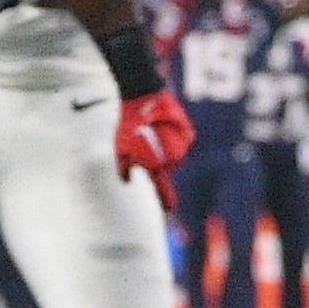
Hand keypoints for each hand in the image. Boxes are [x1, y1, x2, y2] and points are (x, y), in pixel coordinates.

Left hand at [115, 87, 196, 208]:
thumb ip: (123, 168)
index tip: (170, 210)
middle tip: (143, 143)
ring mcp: (183, 146)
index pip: (162, 189)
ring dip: (165, 149)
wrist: (145, 97)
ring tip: (152, 132)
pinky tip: (162, 127)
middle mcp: (173, 159)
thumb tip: (126, 180)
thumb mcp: (120, 147)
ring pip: (175, 155)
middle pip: (166, 168)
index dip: (166, 200)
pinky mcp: (189, 134)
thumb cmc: (129, 124)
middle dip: (156, 161)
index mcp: (156, 165)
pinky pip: (181, 142)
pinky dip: (173, 138)